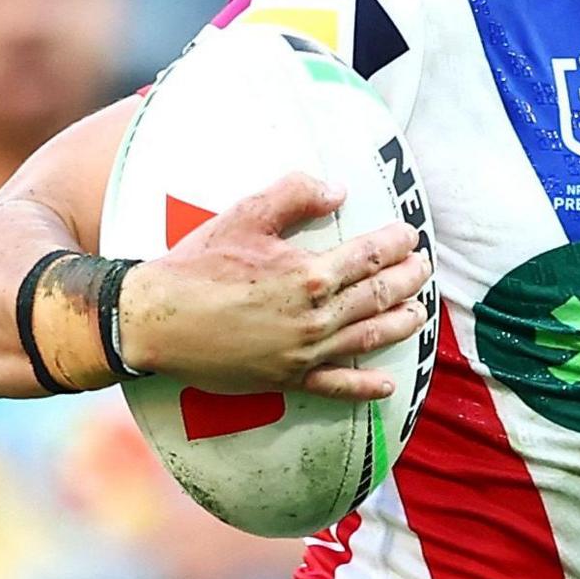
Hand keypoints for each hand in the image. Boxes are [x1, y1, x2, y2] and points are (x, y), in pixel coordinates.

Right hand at [116, 173, 430, 401]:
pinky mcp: (287, 378)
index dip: (397, 243)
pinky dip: (364, 388)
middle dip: (407, 280)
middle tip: (422, 269)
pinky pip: (336, 387)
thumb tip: (338, 189)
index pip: (371, 255)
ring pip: (368, 338)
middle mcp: (316, 317)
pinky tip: (386, 386)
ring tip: (418, 313)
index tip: (410, 236)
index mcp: (310, 274)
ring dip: (400, 324)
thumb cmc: (199, 264)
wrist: (157, 320)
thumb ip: (295, 194)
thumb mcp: (245, 215)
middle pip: (379, 296)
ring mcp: (305, 352)